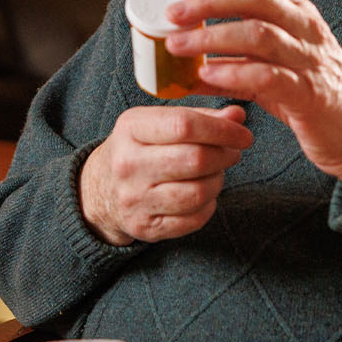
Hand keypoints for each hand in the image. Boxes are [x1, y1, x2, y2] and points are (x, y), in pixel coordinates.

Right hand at [80, 104, 251, 244]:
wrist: (98, 191)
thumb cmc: (137, 150)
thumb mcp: (157, 124)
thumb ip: (199, 117)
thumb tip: (238, 115)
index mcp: (130, 128)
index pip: (184, 125)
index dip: (222, 130)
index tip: (243, 134)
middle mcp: (128, 164)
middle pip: (195, 160)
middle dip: (225, 156)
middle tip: (233, 153)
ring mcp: (134, 198)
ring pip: (199, 192)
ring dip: (218, 181)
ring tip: (216, 173)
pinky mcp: (145, 227)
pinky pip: (194, 219)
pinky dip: (208, 206)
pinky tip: (204, 195)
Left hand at [164, 0, 341, 195]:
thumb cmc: (308, 94)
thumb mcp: (268, 66)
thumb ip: (230, 58)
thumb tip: (179, 58)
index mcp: (295, 12)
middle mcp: (305, 27)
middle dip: (207, 0)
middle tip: (171, 15)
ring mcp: (310, 59)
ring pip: (259, 33)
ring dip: (212, 36)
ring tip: (178, 45)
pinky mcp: (310, 93)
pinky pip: (269, 76)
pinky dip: (234, 73)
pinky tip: (208, 77)